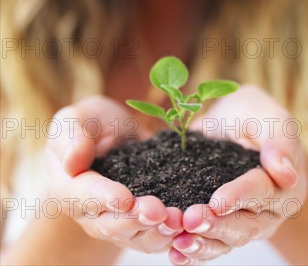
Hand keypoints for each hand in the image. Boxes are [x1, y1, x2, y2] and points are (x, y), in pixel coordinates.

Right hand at [45, 95, 182, 252]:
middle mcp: (91, 213)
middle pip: (112, 225)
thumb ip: (71, 136)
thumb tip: (72, 160)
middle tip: (159, 212)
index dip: (104, 199)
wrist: (111, 134)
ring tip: (179, 221)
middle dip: (137, 220)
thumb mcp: (75, 119)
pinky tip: (190, 225)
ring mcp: (118, 220)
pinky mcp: (142, 220)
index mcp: (69, 187)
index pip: (84, 196)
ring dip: (158, 231)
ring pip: (137, 236)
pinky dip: (172, 232)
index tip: (124, 199)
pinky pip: (155, 233)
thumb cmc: (88, 124)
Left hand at [168, 85, 307, 263]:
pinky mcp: (224, 226)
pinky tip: (175, 253)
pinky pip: (211, 243)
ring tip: (179, 242)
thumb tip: (286, 174)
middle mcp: (270, 211)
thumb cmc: (254, 114)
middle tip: (190, 220)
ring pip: (227, 241)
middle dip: (217, 225)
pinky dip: (194, 251)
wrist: (233, 121)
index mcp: (287, 185)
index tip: (218, 201)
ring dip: (202, 243)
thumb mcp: (268, 116)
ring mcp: (247, 222)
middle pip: (245, 225)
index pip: (262, 191)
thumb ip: (278, 141)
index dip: (240, 196)